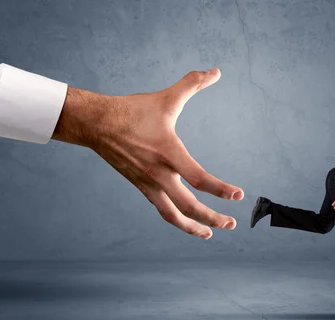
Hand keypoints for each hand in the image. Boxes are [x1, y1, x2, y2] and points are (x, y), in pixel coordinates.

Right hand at [52, 68, 243, 239]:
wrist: (96, 124)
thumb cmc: (133, 110)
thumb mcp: (167, 97)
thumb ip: (193, 83)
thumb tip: (216, 71)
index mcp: (168, 152)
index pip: (199, 178)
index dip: (220, 189)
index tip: (238, 196)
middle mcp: (158, 173)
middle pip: (188, 206)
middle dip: (212, 218)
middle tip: (231, 223)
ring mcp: (148, 183)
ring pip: (172, 215)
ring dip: (193, 226)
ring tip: (209, 233)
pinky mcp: (141, 187)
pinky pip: (161, 209)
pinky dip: (176, 218)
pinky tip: (186, 220)